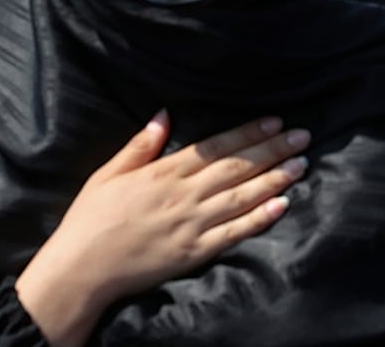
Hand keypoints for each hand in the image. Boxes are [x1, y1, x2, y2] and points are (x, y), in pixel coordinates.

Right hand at [15, 111, 309, 344]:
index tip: (275, 120)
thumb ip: (140, 145)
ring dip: (275, 179)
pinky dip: (259, 219)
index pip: (217, 146)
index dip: (249, 132)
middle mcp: (183, 195)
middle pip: (237, 167)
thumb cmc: (90, 219)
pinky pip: (234, 233)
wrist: (81, 269)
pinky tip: (282, 205)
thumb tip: (164, 114)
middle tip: (303, 136)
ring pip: (242, 196)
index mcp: (163, 172)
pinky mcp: (195, 253)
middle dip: (273, 149)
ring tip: (301, 164)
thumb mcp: (108, 173)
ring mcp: (192, 225)